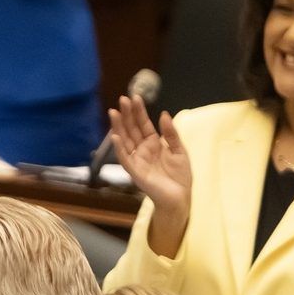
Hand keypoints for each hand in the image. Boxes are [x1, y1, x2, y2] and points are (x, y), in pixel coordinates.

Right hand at [108, 95, 191, 256]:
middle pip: (131, 129)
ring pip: (125, 141)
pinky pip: (125, 159)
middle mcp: (142, 151)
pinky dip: (119, 148)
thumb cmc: (179, 177)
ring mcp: (137, 161)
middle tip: (121, 99)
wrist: (180, 197)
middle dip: (126, 115)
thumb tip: (163, 115)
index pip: (143, 124)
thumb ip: (171, 133)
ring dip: (118, 127)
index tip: (135, 97)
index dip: (139, 111)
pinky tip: (115, 136)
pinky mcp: (135, 172)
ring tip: (113, 113)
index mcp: (153, 144)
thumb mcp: (179, 150)